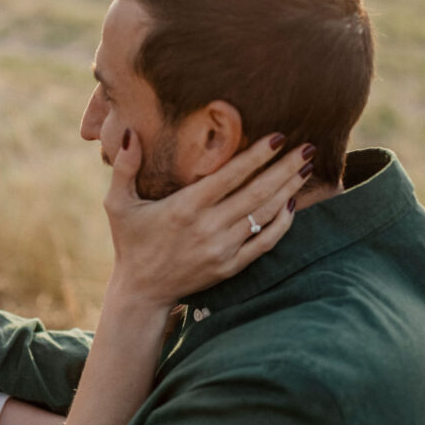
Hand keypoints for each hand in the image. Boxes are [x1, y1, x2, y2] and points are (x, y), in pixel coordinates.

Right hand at [104, 131, 312, 309]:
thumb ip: (124, 168)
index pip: (230, 176)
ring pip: (265, 215)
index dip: (257, 155)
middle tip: (307, 147)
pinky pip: (265, 242)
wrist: (142, 291)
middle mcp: (208, 228)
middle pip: (257, 192)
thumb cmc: (130, 242)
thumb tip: (131, 133)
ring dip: (288, 190)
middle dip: (285, 168)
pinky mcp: (231, 266)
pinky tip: (292, 204)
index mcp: (185, 208)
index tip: (278, 136)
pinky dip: (283, 223)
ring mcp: (223, 249)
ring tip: (305, 169)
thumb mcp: (117, 204)